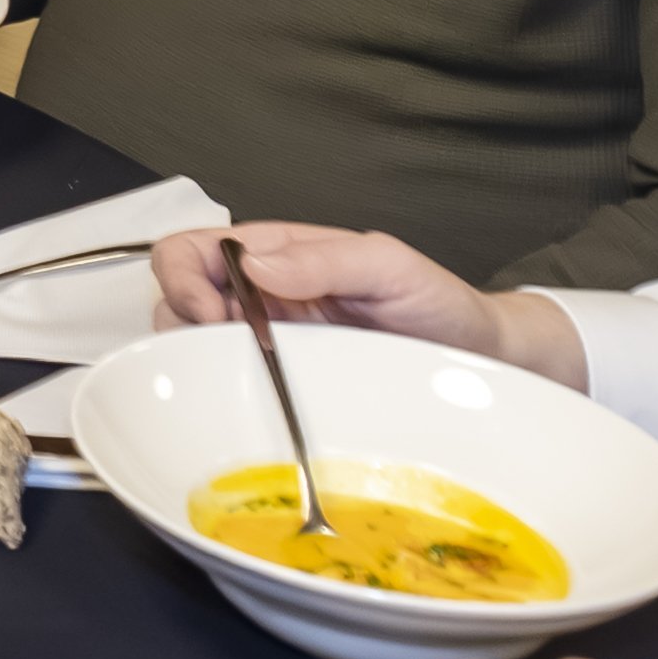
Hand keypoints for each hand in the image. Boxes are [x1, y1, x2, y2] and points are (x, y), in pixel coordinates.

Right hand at [141, 222, 579, 381]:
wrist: (480, 362)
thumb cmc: (441, 305)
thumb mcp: (392, 266)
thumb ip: (327, 258)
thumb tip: (255, 266)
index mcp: (277, 255)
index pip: (191, 251)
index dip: (182, 279)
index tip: (211, 316)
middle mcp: (262, 298)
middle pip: (176, 301)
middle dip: (184, 328)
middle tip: (230, 356)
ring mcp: (269, 346)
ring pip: (194, 350)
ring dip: (202, 365)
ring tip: (248, 381)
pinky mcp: (281, 390)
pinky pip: (231, 391)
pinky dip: (225, 399)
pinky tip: (257, 407)